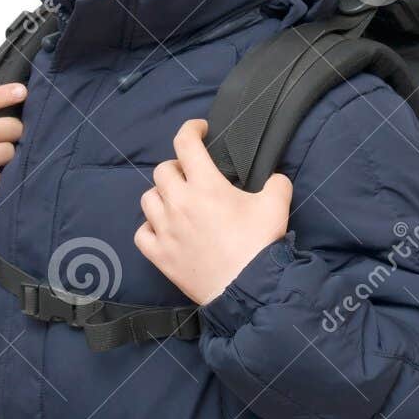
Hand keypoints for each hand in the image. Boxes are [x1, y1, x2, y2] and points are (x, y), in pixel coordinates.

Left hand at [134, 118, 292, 304]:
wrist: (248, 289)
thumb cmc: (260, 245)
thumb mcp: (277, 205)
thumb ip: (276, 183)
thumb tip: (275, 179)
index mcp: (205, 185)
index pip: (186, 143)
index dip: (191, 129)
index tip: (200, 130)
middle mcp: (179, 203)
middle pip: (163, 170)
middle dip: (178, 167)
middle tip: (192, 175)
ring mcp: (165, 229)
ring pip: (148, 199)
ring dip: (161, 195)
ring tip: (176, 201)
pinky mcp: (159, 255)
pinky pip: (141, 233)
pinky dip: (149, 227)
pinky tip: (162, 229)